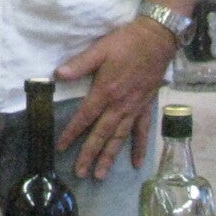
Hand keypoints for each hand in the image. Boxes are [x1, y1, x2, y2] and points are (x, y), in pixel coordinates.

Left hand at [55, 19, 179, 177]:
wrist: (157, 40)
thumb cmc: (126, 43)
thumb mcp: (100, 49)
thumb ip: (79, 64)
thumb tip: (58, 75)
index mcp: (105, 91)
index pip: (84, 117)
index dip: (72, 133)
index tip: (61, 148)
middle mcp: (119, 105)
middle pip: (101, 135)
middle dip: (89, 155)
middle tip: (81, 173)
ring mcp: (134, 109)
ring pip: (120, 138)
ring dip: (110, 157)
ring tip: (101, 175)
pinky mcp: (146, 108)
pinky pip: (142, 132)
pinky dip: (140, 148)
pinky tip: (137, 164)